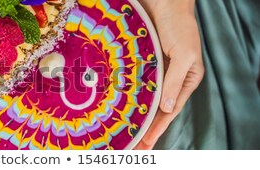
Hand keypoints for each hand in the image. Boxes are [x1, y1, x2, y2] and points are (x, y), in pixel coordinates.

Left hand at [135, 0, 204, 149]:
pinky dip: (126, 94)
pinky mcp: (141, 62)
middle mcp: (169, 79)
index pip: (170, 110)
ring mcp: (154, 71)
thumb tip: (167, 107)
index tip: (146, 142)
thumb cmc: (180, 25)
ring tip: (123, 130)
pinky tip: (116, 104)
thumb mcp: (183, 54)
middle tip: (132, 144)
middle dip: (145, 126)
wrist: (165, 2)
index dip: (158, 127)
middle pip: (155, 108)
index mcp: (186, 80)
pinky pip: (133, 82)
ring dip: (133, 113)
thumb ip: (174, 80)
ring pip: (142, 97)